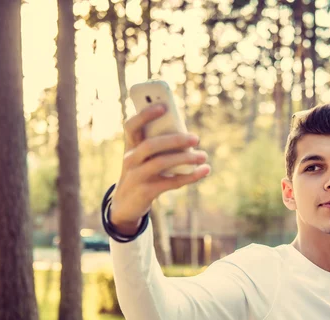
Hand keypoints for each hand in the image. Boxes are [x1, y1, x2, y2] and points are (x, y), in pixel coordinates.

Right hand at [110, 104, 210, 235]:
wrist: (125, 204)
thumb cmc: (141, 173)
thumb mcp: (144, 158)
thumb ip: (159, 146)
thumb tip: (189, 139)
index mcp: (130, 146)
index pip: (131, 125)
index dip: (145, 115)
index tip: (164, 106)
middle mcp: (130, 159)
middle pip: (150, 145)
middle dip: (174, 139)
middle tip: (196, 138)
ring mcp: (136, 176)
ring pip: (161, 163)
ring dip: (185, 158)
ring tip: (203, 156)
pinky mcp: (146, 192)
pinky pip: (171, 182)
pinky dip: (190, 176)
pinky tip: (204, 171)